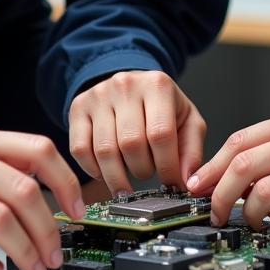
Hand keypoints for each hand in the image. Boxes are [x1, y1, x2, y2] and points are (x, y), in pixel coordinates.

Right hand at [0, 125, 85, 269]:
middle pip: (24, 191)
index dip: (65, 181)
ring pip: (0, 221)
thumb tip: (51, 193)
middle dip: (48, 229)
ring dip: (25, 251)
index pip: (38, 150)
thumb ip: (1, 169)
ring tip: (32, 267)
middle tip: (55, 253)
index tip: (78, 209)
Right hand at [68, 70, 206, 194]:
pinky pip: (80, 150)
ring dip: (118, 177)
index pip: (160, 134)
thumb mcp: (187, 121)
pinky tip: (106, 171)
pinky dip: (93, 170)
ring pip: (105, 150)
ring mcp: (98, 94)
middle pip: (131, 144)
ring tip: (128, 181)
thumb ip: (191, 151)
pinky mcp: (78, 107)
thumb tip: (186, 182)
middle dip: (143, 171)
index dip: (166, 167)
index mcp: (157, 85)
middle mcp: (125, 85)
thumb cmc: (161, 107)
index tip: (171, 184)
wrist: (131, 86)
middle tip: (148, 174)